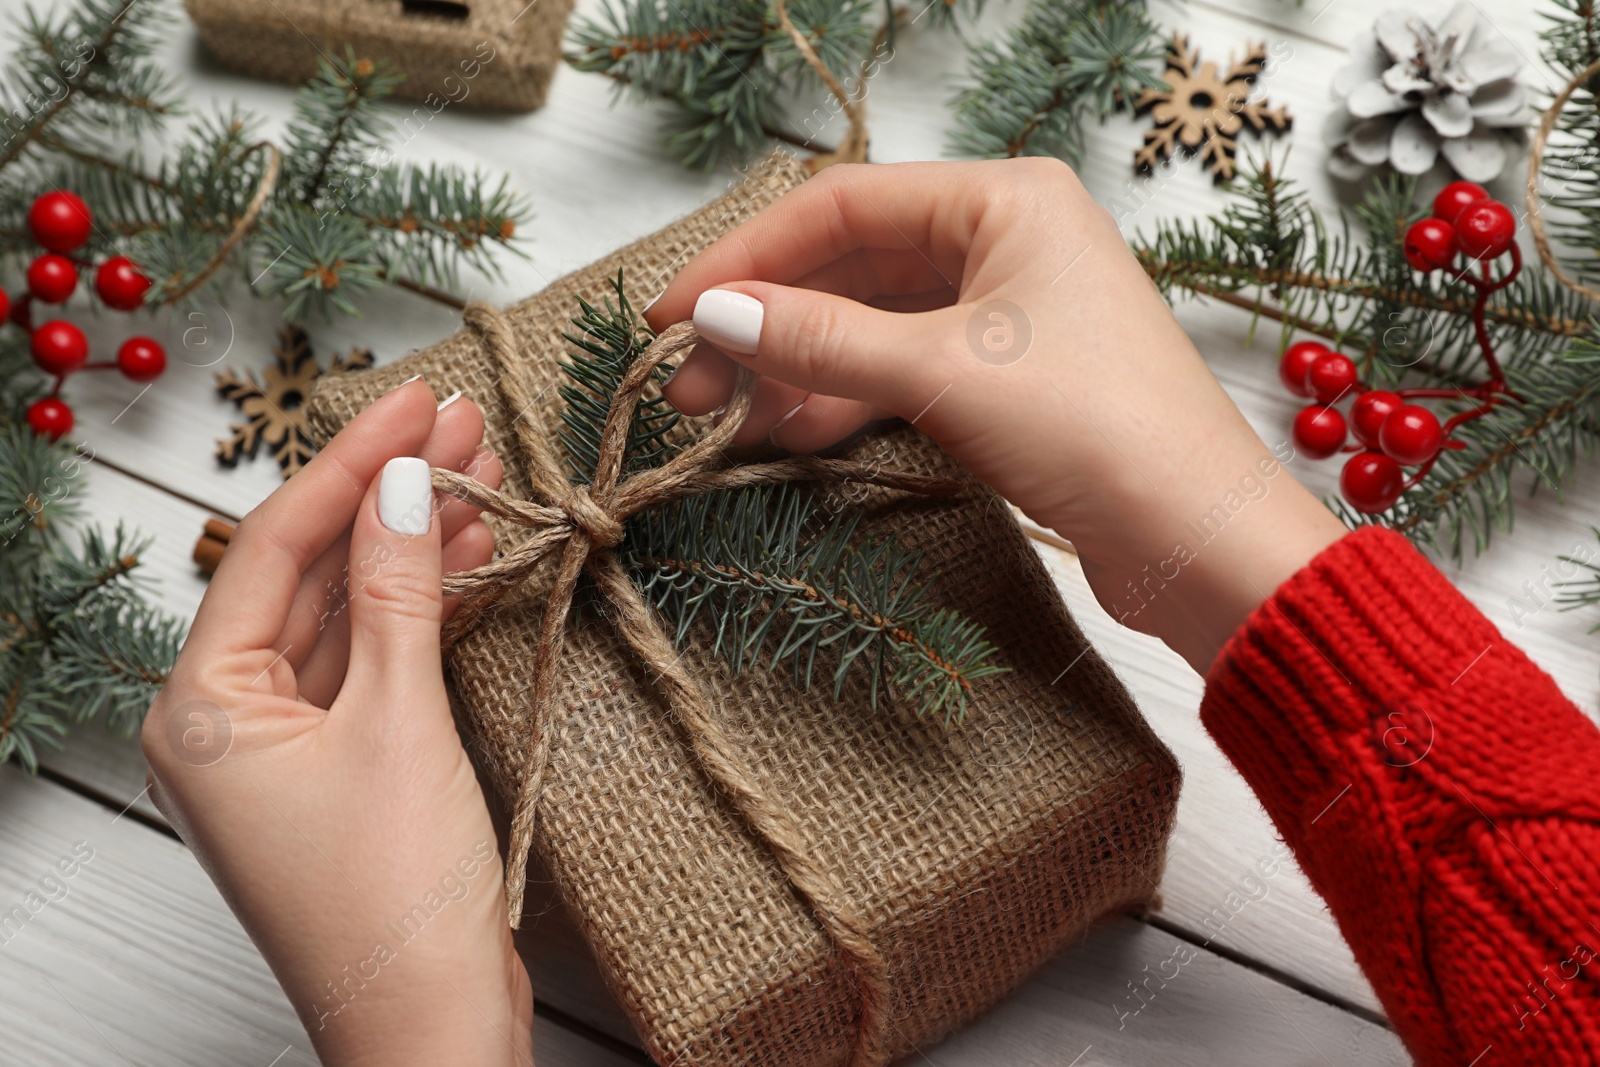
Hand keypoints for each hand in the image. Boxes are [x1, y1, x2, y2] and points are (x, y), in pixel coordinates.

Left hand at [142, 380, 532, 1066]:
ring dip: (413, 546)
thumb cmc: (395, 899)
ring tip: (485, 473)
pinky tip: (469, 557)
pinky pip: (374, 663)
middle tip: (462, 422)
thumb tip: (405, 484)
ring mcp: (285, 749)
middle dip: (388, 495)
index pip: (271, 550)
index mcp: (203, 711)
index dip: (350, 464)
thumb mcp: (399, 720)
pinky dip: (421, 612)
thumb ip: (396, 592)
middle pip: (309, 575)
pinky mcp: (340, 770)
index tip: (415, 401)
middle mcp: (229, 724)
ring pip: (346, 615)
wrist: (433, 1030)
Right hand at [647, 158, 1345, 671]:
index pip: (841, 204)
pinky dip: (842, 400)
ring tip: (721, 420)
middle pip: (849, 266)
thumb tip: (713, 318)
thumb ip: (820, 339)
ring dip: (795, 369)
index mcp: (1005, 200)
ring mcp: (1006, 314)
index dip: (745, 258)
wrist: (1199, 541)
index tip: (673, 315)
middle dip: (764, 323)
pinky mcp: (1005, 382)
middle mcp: (1005, 242)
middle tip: (686, 385)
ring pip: (869, 325)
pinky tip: (787, 434)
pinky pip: (899, 373)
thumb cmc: (1100, 430)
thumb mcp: (943, 372)